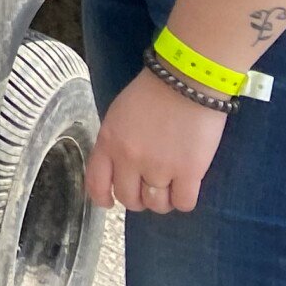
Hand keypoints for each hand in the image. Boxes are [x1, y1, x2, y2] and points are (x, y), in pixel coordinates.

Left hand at [88, 70, 229, 213]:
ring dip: (161, 201)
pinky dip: (183, 200)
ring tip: (168, 187)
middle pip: (129, 198)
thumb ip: (114, 143)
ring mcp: (159, 167)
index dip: (101, 198)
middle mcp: (129, 159)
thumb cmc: (151, 93)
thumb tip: (118, 168)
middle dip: (137, 199)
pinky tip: (185, 188)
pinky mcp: (189, 172)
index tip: (109, 202)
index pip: (96, 183)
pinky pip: (183, 203)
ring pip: (156, 205)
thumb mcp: (118, 115)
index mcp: (108, 142)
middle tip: (147, 189)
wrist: (185, 81)